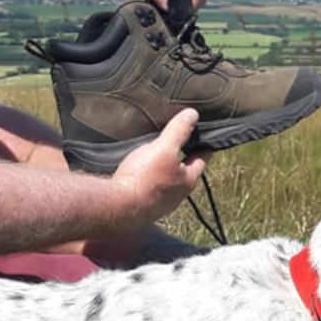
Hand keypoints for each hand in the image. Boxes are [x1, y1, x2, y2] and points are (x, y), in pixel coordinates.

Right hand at [110, 108, 209, 230]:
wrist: (117, 206)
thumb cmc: (144, 178)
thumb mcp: (164, 148)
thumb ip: (179, 132)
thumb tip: (193, 114)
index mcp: (189, 179)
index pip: (202, 157)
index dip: (203, 144)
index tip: (203, 134)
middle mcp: (178, 194)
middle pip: (186, 170)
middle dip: (184, 156)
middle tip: (180, 141)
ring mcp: (161, 202)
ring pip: (168, 180)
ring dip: (166, 168)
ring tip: (159, 154)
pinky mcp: (144, 205)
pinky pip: (151, 187)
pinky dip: (150, 178)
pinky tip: (141, 172)